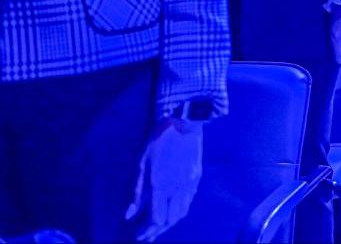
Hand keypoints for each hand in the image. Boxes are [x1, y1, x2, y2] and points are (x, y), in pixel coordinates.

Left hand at [127, 120, 203, 240]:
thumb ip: (136, 192)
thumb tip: (128, 215)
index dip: (146, 230)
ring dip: (169, 223)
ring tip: (158, 226)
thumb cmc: (158, 142)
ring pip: (182, 212)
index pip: (155, 218)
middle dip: (158, 230)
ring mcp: (189, 184)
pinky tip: (172, 210)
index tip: (138, 235)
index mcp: (161, 186)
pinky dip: (179, 210)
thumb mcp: (141, 164)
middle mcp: (177, 188)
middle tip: (147, 235)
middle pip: (170, 219)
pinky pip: (189, 201)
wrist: (184, 124)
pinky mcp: (196, 178)